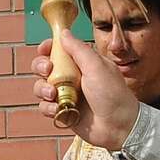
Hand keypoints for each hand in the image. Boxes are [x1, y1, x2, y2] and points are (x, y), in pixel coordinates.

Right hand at [31, 34, 138, 150]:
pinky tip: (57, 109)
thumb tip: (64, 33)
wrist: (119, 126)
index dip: (48, 47)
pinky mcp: (63, 112)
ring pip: (41, 86)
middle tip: (48, 70)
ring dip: (42, 88)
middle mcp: (72, 77)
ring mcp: (66, 95)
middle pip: (44, 66)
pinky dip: (47, 107)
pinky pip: (45, 106)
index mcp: (81, 63)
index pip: (59, 50)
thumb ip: (79, 49)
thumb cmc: (112, 94)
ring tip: (52, 94)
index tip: (44, 49)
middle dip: (40, 66)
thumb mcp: (97, 66)